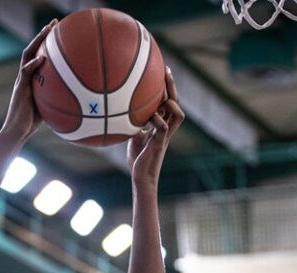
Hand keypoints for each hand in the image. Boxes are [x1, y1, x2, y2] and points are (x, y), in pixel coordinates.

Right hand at [0, 21, 54, 144]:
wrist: (18, 131)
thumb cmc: (33, 122)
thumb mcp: (50, 106)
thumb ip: (59, 97)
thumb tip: (81, 99)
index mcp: (32, 78)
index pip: (39, 55)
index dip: (47, 43)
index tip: (58, 32)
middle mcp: (26, 75)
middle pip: (33, 49)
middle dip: (43, 35)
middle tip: (54, 23)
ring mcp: (22, 80)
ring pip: (27, 55)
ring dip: (37, 41)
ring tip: (47, 31)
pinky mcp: (20, 88)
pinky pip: (26, 72)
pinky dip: (34, 64)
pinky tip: (43, 58)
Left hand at [128, 68, 184, 185]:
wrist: (141, 177)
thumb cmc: (138, 159)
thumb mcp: (133, 136)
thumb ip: (132, 123)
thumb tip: (119, 110)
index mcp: (161, 125)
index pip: (168, 102)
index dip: (167, 87)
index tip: (162, 71)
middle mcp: (166, 129)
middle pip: (176, 104)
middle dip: (172, 87)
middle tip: (165, 71)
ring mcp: (164, 136)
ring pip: (178, 115)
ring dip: (172, 103)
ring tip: (162, 96)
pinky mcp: (159, 144)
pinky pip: (162, 128)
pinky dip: (156, 120)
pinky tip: (147, 116)